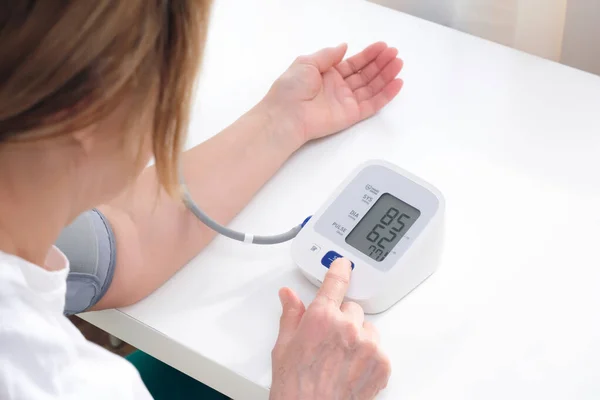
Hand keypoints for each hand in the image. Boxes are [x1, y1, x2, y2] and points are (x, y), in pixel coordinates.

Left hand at [262, 42, 403, 145]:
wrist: (286, 115)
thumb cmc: (291, 88)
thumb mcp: (307, 62)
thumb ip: (328, 55)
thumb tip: (344, 47)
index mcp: (328, 74)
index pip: (353, 64)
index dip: (368, 55)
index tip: (382, 47)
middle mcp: (339, 87)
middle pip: (365, 74)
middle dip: (380, 63)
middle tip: (394, 53)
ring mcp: (346, 102)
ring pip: (371, 87)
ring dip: (386, 75)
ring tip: (398, 64)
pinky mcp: (351, 115)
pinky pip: (372, 104)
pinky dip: (386, 95)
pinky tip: (397, 83)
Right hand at [270, 259, 390, 399]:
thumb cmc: (295, 388)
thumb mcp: (284, 348)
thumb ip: (291, 315)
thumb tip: (289, 296)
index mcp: (321, 318)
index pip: (336, 282)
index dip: (340, 270)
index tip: (343, 264)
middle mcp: (347, 328)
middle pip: (351, 309)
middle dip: (341, 320)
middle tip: (328, 340)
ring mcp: (368, 346)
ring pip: (367, 328)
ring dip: (357, 337)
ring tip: (340, 359)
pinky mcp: (382, 364)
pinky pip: (378, 349)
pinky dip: (368, 356)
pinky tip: (352, 369)